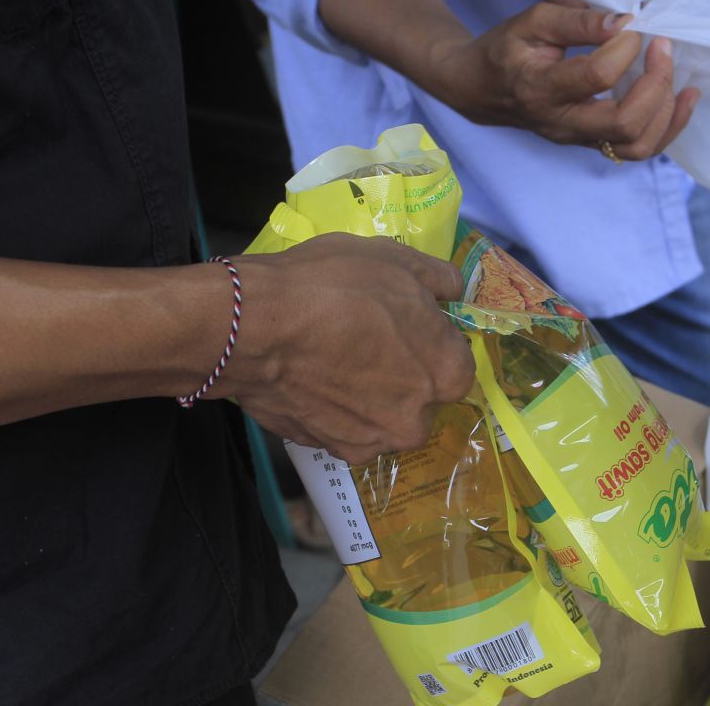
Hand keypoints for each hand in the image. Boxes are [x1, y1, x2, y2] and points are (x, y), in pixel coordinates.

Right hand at [216, 234, 474, 464]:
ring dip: (368, 394)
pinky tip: (311, 377)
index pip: (456, 363)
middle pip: (420, 396)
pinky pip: (342, 427)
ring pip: (381, 416)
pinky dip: (332, 408)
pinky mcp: (327, 450)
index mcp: (447, 374)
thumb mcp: (395, 260)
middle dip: (402, 373)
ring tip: (333, 358)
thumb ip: (438, 278)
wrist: (254, 327)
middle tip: (365, 340)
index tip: (403, 325)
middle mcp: (418, 420)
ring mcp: (371, 441)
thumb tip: (453, 289)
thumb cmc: (333, 287)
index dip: (430, 341)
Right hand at [433, 2, 698, 159]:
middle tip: (662, 47)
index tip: (631, 25)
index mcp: (541, 88)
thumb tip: (624, 22)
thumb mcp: (532, 22)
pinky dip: (667, 127)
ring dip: (667, 113)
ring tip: (677, 78)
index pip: (596, 77)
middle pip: (623, 123)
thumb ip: (577, 21)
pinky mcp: (590, 144)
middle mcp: (561, 123)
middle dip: (655, 83)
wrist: (480, 90)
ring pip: (636, 146)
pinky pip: (637, 149)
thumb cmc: (504, 51)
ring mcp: (577, 140)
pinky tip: (681, 99)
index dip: (624, 48)